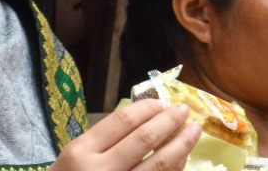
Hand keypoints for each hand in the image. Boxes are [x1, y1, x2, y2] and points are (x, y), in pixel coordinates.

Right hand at [51, 99, 201, 170]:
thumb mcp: (74, 156)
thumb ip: (104, 140)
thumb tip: (148, 117)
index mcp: (81, 151)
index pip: (121, 122)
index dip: (146, 109)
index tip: (161, 103)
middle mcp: (100, 170)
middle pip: (144, 139)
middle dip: (169, 121)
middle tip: (185, 110)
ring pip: (159, 164)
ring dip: (181, 144)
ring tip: (193, 130)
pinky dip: (174, 168)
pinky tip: (183, 157)